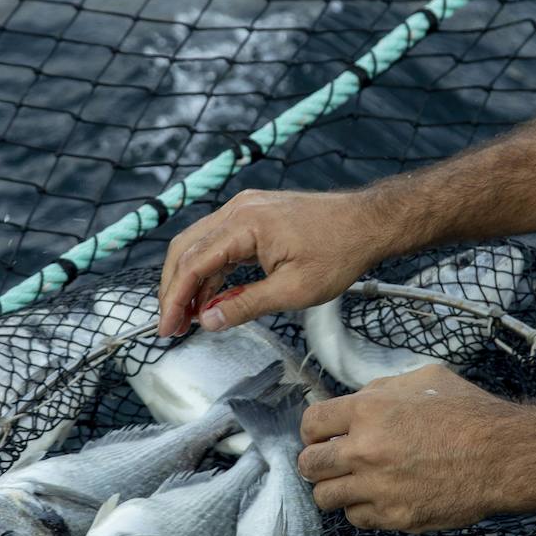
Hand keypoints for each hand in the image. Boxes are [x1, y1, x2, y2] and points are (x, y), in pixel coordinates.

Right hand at [156, 189, 390, 335]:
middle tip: (171, 326)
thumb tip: (208, 321)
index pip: (192, 262)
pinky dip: (211, 270)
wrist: (368, 223)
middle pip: (186, 250)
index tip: (167, 327)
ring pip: (199, 245)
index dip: (174, 298)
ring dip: (190, 281)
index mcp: (245, 224)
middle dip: (173, 290)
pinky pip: (220, 242)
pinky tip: (212, 298)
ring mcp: (245, 208)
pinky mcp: (254, 214)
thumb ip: (246, 306)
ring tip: (189, 318)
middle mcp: (238, 209)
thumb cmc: (339, 252)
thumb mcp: (293, 291)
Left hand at [297, 364, 519, 532]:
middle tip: (330, 462)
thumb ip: (383, 389)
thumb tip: (360, 400)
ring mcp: (378, 487)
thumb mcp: (424, 379)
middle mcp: (365, 450)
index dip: (313, 431)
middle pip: (309, 464)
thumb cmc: (469, 412)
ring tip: (351, 483)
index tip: (320, 436)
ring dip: (334, 488)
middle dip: (316, 462)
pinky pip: (356, 519)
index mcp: (368, 410)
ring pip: (325, 497)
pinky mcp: (394, 517)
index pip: (311, 423)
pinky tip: (378, 497)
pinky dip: (361, 509)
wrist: (503, 455)